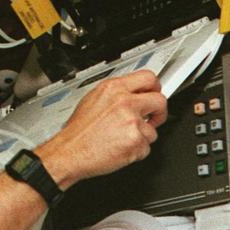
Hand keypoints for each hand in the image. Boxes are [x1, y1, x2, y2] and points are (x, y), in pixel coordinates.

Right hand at [34, 70, 166, 188]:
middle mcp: (125, 102)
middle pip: (160, 100)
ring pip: (153, 130)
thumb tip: (133, 94)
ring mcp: (132, 121)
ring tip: (122, 140)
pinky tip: (120, 149)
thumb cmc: (78, 132)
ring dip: (142, 137)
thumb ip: (116, 95)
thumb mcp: (92, 100)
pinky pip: (147, 147)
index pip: (148, 78)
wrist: (69, 152)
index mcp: (114, 88)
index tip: (155, 94)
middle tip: (153, 118)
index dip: (155, 88)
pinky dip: (136, 152)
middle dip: (160, 112)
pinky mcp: (136, 141)